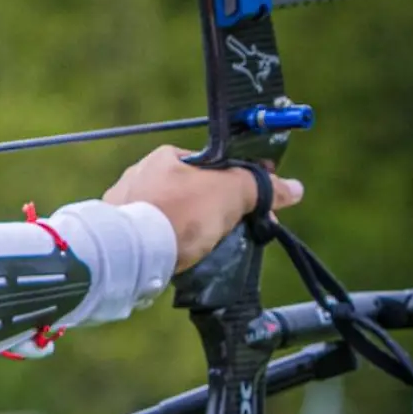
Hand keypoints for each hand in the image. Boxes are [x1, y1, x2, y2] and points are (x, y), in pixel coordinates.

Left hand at [102, 145, 303, 271]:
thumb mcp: (230, 193)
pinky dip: (168, 244)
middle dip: (219, 212)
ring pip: (173, 214)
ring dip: (193, 230)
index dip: (243, 186)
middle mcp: (143, 174)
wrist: (128, 252)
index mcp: (169, 156)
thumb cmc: (177, 214)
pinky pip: (153, 234)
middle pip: (194, 192)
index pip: (216, 166)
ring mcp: (126, 203)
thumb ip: (261, 188)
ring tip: (207, 251)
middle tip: (237, 235)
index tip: (259, 209)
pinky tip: (177, 257)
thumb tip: (294, 188)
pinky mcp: (118, 232)